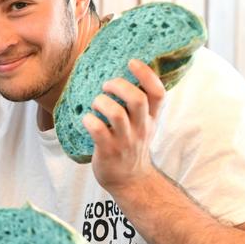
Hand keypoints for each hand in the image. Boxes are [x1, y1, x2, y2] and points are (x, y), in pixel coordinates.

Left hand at [82, 59, 165, 192]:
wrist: (131, 181)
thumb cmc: (132, 145)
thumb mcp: (144, 124)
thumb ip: (140, 104)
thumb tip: (123, 72)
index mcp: (150, 118)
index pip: (158, 93)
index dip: (146, 74)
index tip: (132, 62)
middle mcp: (141, 128)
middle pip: (137, 99)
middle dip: (119, 86)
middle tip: (107, 86)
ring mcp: (125, 140)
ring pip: (116, 114)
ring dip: (101, 102)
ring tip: (96, 102)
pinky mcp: (108, 151)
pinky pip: (97, 130)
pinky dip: (88, 120)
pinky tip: (86, 119)